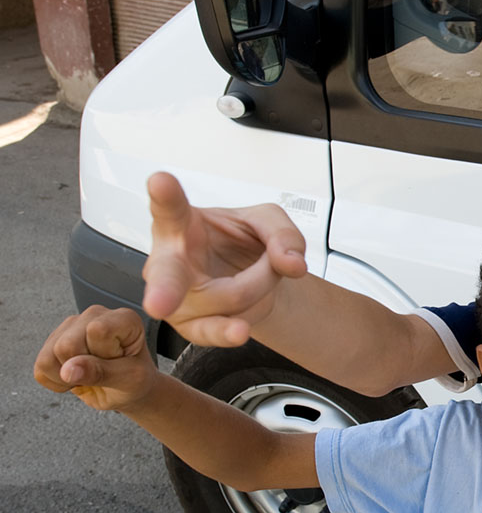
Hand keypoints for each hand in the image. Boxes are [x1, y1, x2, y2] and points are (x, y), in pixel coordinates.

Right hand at [33, 306, 157, 410]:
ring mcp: (71, 326)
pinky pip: (40, 367)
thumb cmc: (135, 381)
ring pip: (48, 358)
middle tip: (104, 373)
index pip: (97, 331)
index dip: (104, 355)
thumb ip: (102, 372)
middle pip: (66, 346)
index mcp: (122, 318)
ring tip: (91, 375)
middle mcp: (94, 315)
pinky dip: (57, 381)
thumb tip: (68, 369)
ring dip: (68, 378)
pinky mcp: (53, 341)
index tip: (118, 362)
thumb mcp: (129, 379)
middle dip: (84, 369)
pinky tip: (78, 376)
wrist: (127, 391)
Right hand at [141, 172, 307, 345]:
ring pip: (230, 297)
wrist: (254, 279)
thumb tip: (292, 263)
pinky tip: (238, 330)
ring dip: (262, 284)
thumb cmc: (244, 242)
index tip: (160, 181)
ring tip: (264, 271)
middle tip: (159, 303)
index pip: (170, 207)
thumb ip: (283, 234)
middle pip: (166, 276)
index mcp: (181, 224)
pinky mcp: (191, 327)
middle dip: (163, 292)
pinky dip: (239, 325)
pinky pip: (218, 330)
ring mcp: (176, 299)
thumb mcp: (270, 223)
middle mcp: (170, 261)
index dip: (164, 195)